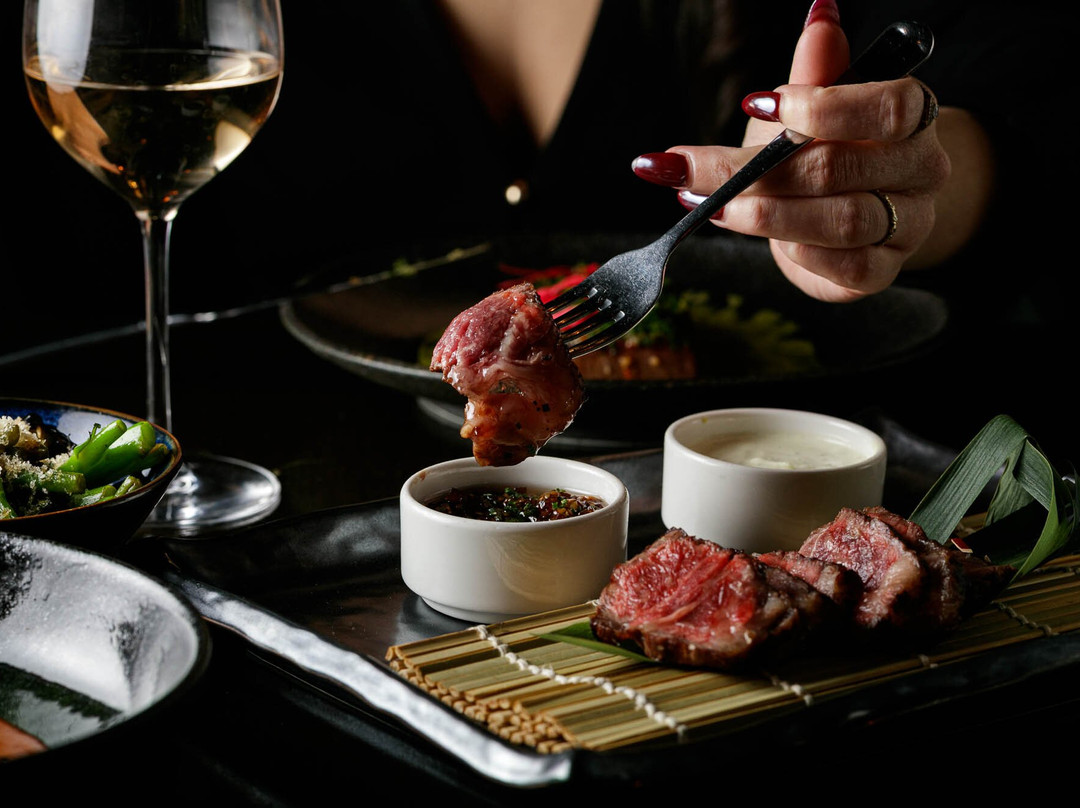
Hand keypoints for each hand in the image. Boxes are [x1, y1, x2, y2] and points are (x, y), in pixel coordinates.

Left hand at [634, 1, 950, 302]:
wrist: (850, 216)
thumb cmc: (830, 150)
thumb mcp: (813, 107)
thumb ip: (815, 71)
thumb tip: (821, 12)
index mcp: (912, 117)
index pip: (885, 107)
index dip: (820, 107)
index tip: (753, 104)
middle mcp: (921, 170)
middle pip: (837, 169)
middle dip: (754, 171)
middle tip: (688, 168)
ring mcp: (908, 225)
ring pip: (840, 221)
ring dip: (765, 215)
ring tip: (712, 206)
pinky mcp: (882, 272)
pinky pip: (844, 266)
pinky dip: (797, 252)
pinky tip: (762, 240)